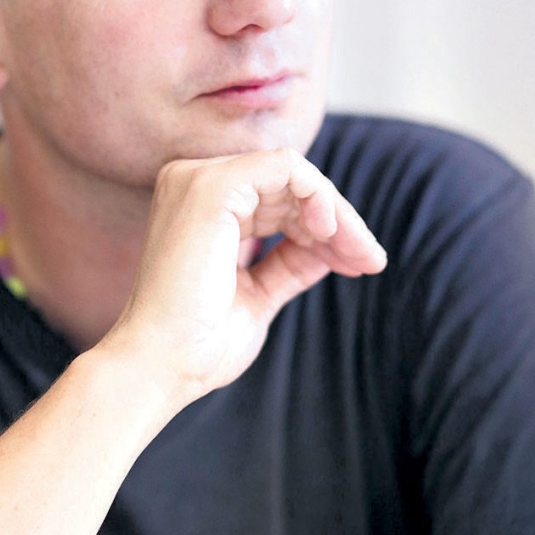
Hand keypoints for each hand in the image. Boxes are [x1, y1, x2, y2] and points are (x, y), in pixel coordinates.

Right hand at [107, 148, 386, 408]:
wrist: (162, 366)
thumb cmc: (199, 343)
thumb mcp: (258, 294)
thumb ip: (287, 263)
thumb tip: (330, 247)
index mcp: (197, 207)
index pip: (274, 197)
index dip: (322, 227)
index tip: (360, 264)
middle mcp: (191, 183)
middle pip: (287, 183)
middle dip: (338, 222)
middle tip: (372, 260)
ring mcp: (198, 180)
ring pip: (293, 173)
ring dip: (337, 214)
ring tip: (362, 256)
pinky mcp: (212, 187)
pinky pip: (286, 167)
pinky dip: (319, 196)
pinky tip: (331, 234)